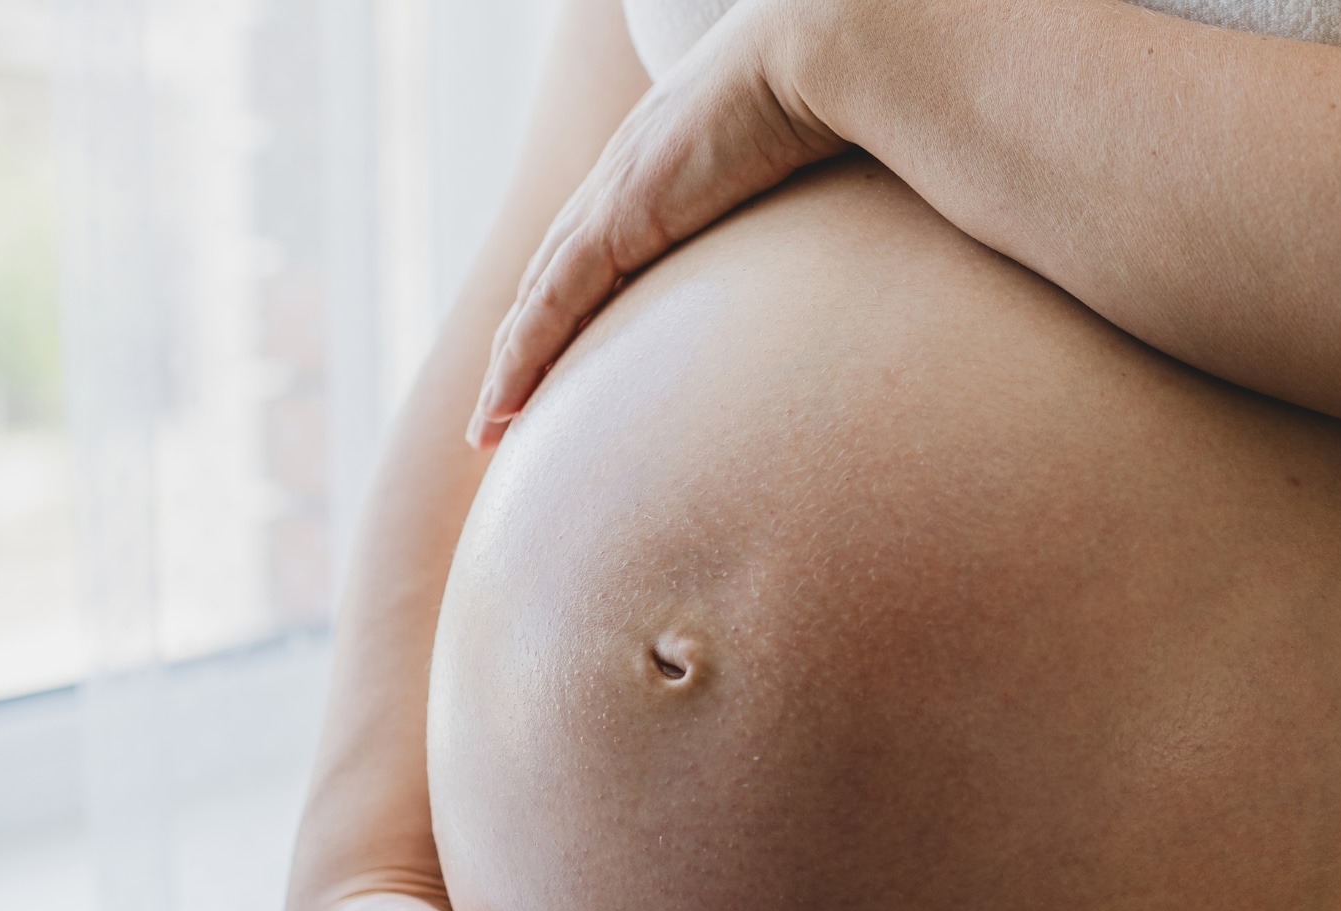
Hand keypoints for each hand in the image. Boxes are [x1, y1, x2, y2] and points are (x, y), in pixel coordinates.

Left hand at [466, 0, 846, 447]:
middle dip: (522, 345)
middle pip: (552, 280)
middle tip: (500, 408)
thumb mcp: (807, 175)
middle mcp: (621, 181)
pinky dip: (524, 356)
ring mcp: (613, 199)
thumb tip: (851, 263)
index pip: (595, 253)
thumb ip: (798, 217)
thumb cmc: (837, 103)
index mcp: (659, 172)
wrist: (818, 53)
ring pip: (538, 300)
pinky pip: (554, 303)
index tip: (556, 362)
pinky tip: (504, 404)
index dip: (565, 309)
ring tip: (489, 427)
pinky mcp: (618, 219)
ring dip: (510, 366)